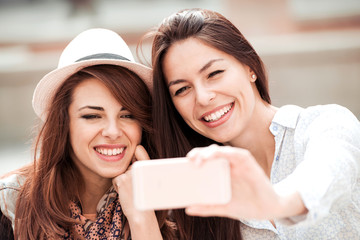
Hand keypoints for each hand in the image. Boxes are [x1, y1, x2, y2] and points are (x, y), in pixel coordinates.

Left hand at [112, 145, 153, 219]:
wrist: (142, 213)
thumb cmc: (145, 197)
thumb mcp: (146, 178)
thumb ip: (141, 167)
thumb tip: (134, 153)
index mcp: (150, 165)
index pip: (139, 150)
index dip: (136, 152)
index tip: (137, 150)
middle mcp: (141, 166)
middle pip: (127, 165)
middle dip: (128, 175)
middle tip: (136, 187)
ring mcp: (131, 172)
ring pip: (121, 173)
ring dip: (123, 182)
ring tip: (132, 190)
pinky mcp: (122, 179)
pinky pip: (115, 179)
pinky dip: (117, 187)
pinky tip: (126, 193)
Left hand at [185, 145, 304, 219]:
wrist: (269, 209)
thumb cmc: (247, 206)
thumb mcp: (223, 207)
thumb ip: (207, 208)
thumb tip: (188, 209)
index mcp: (220, 174)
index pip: (205, 162)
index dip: (194, 160)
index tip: (183, 164)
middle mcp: (228, 165)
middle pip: (210, 154)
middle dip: (198, 154)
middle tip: (189, 160)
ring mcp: (238, 163)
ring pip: (221, 151)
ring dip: (210, 152)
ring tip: (200, 159)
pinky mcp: (248, 162)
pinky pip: (236, 154)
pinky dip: (227, 152)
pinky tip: (219, 155)